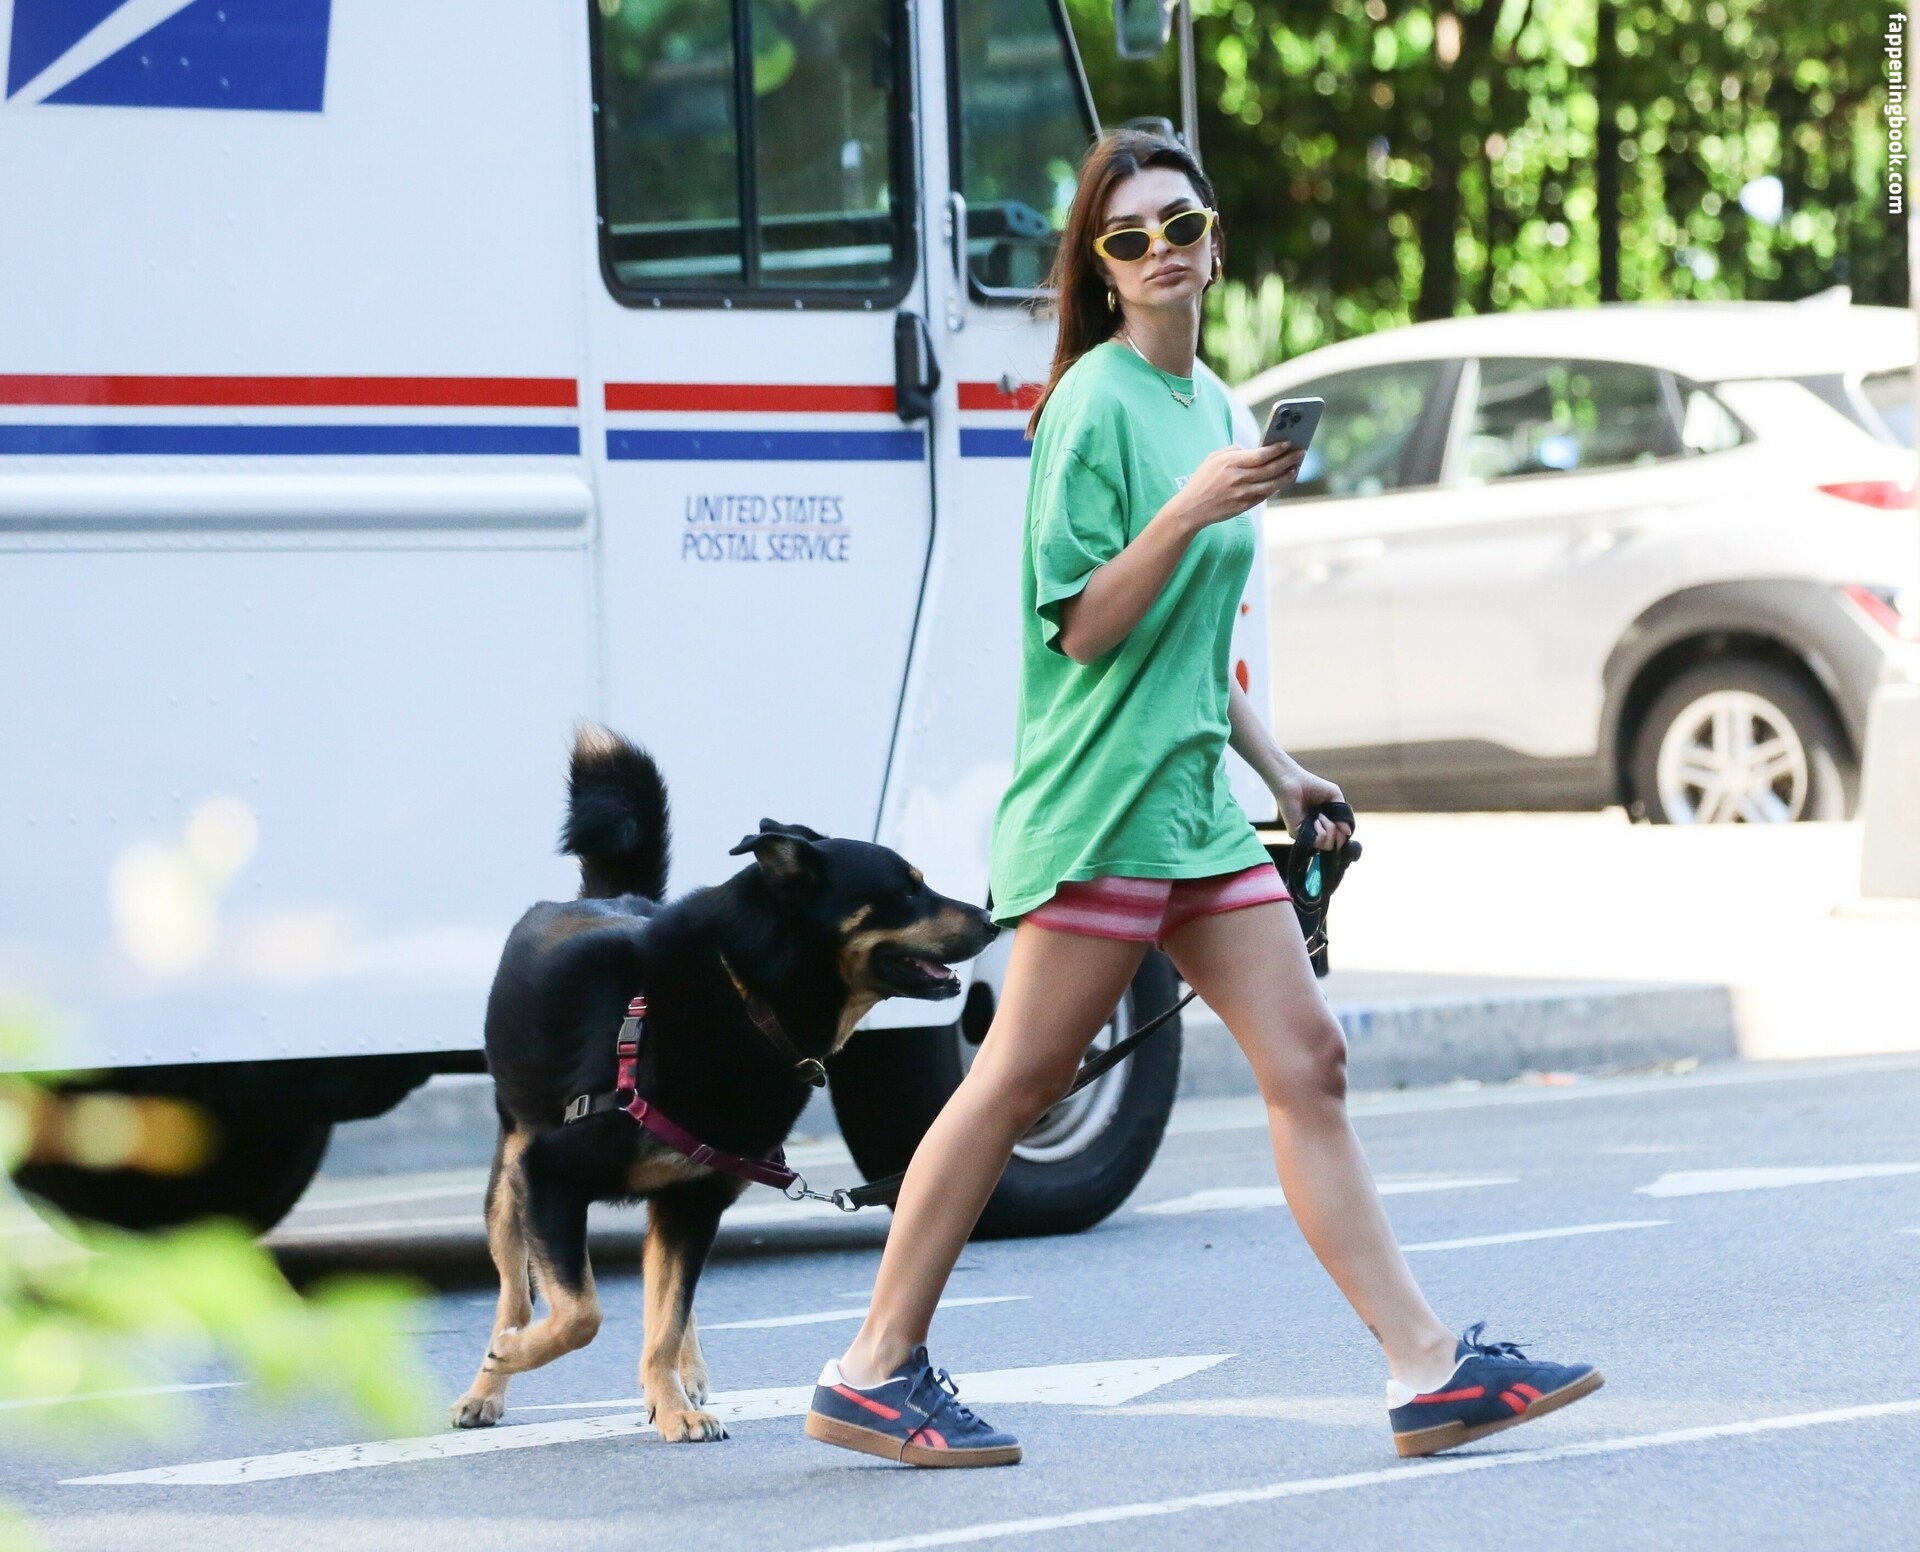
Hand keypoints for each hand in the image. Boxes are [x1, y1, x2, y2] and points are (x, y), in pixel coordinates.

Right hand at [1166, 441, 1303, 530]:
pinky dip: (1276, 487)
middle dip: (1289, 459)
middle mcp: (1238, 478)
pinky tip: (1282, 481)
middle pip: (1271, 468)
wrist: (1191, 508)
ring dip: (1287, 475)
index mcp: (1230, 463)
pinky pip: (1265, 495)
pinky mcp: (1244, 506)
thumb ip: (1234, 451)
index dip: (1277, 448)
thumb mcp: (1213, 459)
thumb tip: (1255, 449)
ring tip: (1295, 467)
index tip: (1289, 443)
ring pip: (1272, 484)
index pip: (1261, 454)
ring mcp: (1242, 494)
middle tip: (1300, 452)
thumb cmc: (1202, 480)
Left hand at [1274, 764, 1351, 851]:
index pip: (1337, 839)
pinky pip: (1318, 841)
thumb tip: (1348, 832)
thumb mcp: (1335, 796)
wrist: (1294, 781)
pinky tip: (1315, 819)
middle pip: (1334, 845)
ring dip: (1330, 828)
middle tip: (1328, 816)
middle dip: (1337, 830)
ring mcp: (1306, 833)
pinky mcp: (1297, 834)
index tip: (1344, 826)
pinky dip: (1321, 829)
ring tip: (1320, 815)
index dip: (1343, 834)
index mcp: (1323, 823)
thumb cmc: (1312, 785)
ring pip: (1327, 845)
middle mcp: (1315, 831)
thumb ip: (1343, 815)